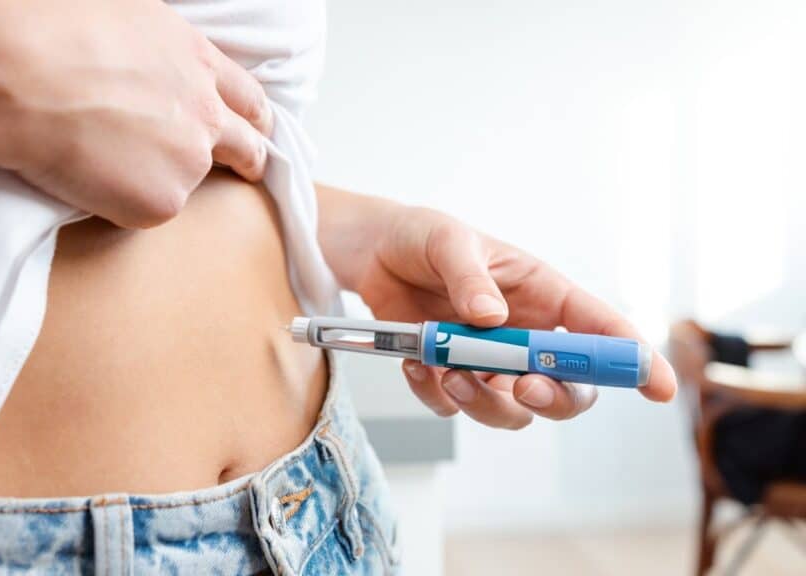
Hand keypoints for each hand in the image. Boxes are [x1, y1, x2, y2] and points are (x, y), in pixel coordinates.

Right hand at [0, 0, 271, 227]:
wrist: (20, 76)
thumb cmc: (54, 32)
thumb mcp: (125, 17)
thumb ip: (155, 50)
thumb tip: (145, 58)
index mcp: (196, 61)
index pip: (246, 96)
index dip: (252, 115)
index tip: (255, 128)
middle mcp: (205, 113)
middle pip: (248, 145)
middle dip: (251, 159)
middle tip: (247, 170)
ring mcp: (189, 161)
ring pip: (191, 180)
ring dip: (168, 178)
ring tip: (115, 167)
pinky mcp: (163, 202)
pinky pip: (148, 208)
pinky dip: (125, 201)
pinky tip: (88, 178)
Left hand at [319, 189, 676, 428]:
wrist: (372, 254)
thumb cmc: (423, 237)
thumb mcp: (448, 241)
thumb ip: (470, 276)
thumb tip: (491, 318)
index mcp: (543, 296)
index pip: (601, 330)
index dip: (634, 361)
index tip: (659, 388)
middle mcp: (525, 336)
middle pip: (568, 390)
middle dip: (554, 397)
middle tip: (525, 386)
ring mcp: (488, 363)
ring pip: (513, 410)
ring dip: (485, 403)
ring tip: (447, 371)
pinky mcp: (449, 378)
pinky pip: (454, 406)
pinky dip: (436, 394)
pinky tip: (415, 362)